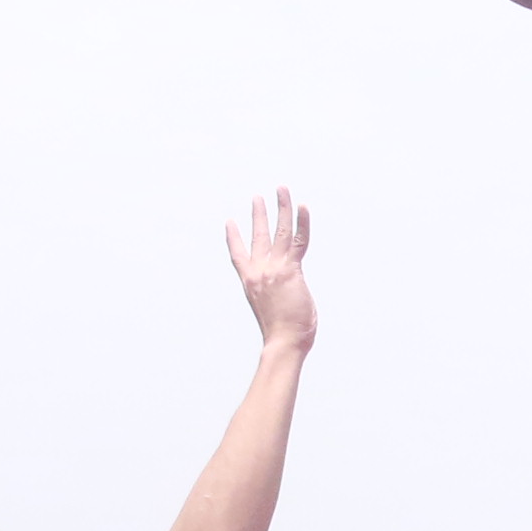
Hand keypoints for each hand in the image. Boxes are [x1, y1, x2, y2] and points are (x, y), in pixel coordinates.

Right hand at [225, 188, 315, 351]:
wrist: (284, 342)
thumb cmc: (282, 335)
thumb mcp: (273, 309)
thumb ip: (277, 292)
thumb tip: (289, 291)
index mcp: (250, 282)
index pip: (238, 254)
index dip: (233, 237)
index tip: (230, 222)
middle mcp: (259, 271)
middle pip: (258, 235)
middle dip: (259, 214)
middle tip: (257, 197)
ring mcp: (274, 268)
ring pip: (279, 231)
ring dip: (280, 207)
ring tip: (281, 188)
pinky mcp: (291, 270)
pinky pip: (299, 240)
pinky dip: (301, 222)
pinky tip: (302, 206)